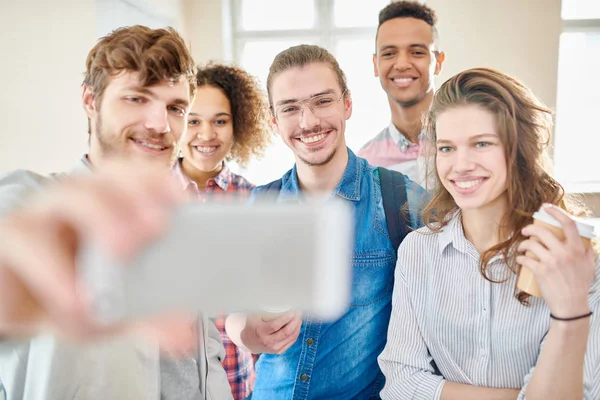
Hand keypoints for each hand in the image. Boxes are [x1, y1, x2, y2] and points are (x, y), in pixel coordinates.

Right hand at [0, 159, 194, 352]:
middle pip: (105, 180)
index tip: (182, 200)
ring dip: (100, 219)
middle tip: (158, 225)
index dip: (158, 182)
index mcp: (108, 207)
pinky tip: (76, 300)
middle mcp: (75, 201)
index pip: (134, 177)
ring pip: (67, 197)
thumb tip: (186, 335)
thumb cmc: (71, 294)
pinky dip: (56, 271)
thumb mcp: (114, 309)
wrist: (15, 312)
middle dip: (134, 197)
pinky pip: (29, 242)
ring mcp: (40, 215)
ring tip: (123, 250)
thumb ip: (149, 316)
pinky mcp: (8, 240)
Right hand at [240, 311, 301, 353]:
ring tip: (299, 318)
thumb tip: (274, 297)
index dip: (286, 318)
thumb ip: (262, 309)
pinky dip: (296, 333)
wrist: (248, 341)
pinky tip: (297, 326)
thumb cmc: (252, 325)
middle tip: (298, 313)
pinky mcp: (279, 351)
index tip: (292, 311)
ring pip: (290, 337)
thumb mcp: (253, 316)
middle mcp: (267, 342)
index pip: (275, 326)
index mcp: (260, 332)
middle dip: (295, 322)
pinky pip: (291, 342)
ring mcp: (274, 348)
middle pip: (286, 332)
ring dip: (297, 327)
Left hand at [517, 204, 595, 316]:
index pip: (568, 224)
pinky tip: (519, 259)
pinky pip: (525, 259)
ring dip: (522, 243)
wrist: (571, 304)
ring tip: (521, 246)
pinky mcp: (541, 271)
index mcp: (577, 249)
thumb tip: (584, 239)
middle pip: (543, 232)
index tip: (547, 207)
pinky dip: (519, 258)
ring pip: (531, 244)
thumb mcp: (589, 265)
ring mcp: (552, 262)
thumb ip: (587, 250)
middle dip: (530, 228)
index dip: (557, 212)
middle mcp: (564, 253)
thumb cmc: (580, 284)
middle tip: (525, 231)